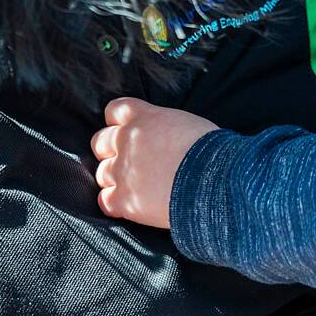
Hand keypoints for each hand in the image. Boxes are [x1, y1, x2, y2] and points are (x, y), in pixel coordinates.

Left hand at [90, 98, 217, 228]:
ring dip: (115, 178)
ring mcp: (123, 170)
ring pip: (102, 172)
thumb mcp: (186, 123)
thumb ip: (163, 127)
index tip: (124, 130)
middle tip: (129, 160)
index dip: (117, 122)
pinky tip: (129, 204)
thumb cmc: (210, 150)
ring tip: (135, 185)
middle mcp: (127, 140)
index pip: (114, 110)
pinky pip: (105, 201)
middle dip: (110, 150)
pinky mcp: (125, 200)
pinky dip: (114, 203)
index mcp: (144, 117)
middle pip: (100, 141)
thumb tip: (164, 136)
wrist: (215, 180)